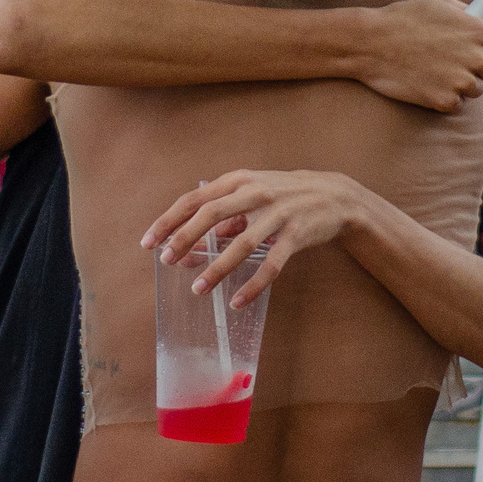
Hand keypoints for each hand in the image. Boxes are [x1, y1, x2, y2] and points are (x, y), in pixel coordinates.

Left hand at [142, 169, 377, 305]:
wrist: (335, 196)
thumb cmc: (285, 195)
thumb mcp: (252, 194)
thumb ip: (225, 215)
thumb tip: (195, 244)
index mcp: (238, 180)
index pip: (194, 199)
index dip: (169, 220)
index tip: (148, 242)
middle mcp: (255, 193)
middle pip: (211, 215)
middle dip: (184, 239)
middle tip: (166, 261)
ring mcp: (278, 214)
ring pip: (241, 245)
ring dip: (216, 268)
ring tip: (197, 289)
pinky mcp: (297, 235)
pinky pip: (271, 266)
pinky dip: (252, 286)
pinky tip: (236, 301)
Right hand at [348, 0, 482, 112]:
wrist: (370, 42)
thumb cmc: (406, 18)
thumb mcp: (444, 4)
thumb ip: (480, 18)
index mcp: (481, 32)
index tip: (467, 50)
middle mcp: (477, 58)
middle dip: (469, 67)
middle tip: (441, 59)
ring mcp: (462, 82)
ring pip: (473, 90)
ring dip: (457, 84)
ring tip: (431, 70)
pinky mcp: (445, 101)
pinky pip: (455, 105)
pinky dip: (442, 98)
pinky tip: (424, 83)